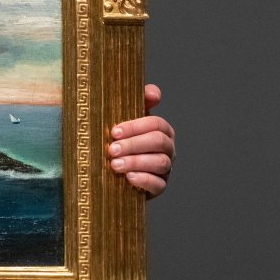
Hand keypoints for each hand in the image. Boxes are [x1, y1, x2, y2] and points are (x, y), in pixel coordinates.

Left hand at [108, 83, 174, 197]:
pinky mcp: (159, 187)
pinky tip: (128, 178)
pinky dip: (144, 180)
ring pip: (160, 163)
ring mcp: (166, 168)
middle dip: (134, 144)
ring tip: (115, 165)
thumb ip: (137, 101)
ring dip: (136, 162)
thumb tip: (154, 93)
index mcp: (161, 130)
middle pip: (159, 142)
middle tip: (112, 150)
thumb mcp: (124, 118)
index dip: (136, 126)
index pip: (156, 124)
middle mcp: (168, 148)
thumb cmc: (119, 139)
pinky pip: (159, 184)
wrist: (111, 170)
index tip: (114, 132)